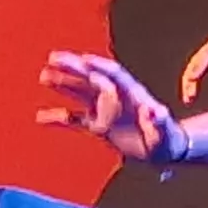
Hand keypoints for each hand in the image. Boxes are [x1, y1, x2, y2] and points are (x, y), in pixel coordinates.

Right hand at [37, 50, 183, 162]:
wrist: (163, 150)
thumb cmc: (167, 139)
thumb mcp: (165, 131)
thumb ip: (158, 120)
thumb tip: (152, 110)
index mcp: (132, 94)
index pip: (114, 75)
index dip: (100, 66)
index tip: (85, 60)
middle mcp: (116, 98)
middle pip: (92, 78)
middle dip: (74, 68)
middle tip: (54, 58)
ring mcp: (105, 110)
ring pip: (80, 93)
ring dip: (64, 84)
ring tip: (44, 75)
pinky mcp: (98, 126)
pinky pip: (74, 120)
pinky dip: (58, 119)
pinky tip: (40, 117)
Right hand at [177, 22, 207, 103]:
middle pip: (205, 53)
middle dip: (198, 66)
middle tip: (192, 78)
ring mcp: (206, 50)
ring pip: (195, 63)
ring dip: (190, 79)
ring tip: (189, 97)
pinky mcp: (200, 60)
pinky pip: (191, 71)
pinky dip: (188, 84)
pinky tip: (188, 99)